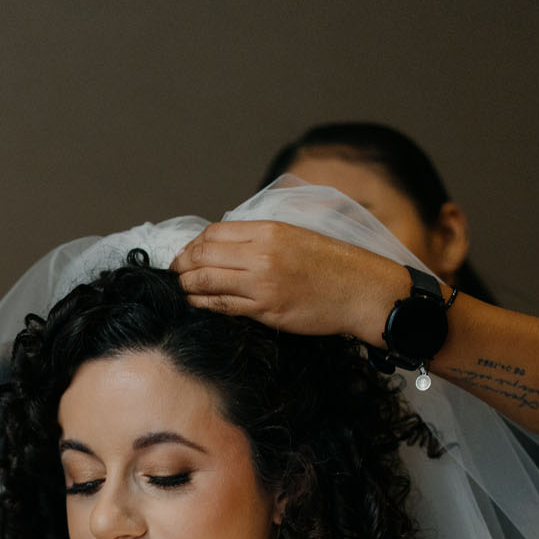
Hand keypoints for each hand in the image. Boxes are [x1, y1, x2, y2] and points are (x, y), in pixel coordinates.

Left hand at [172, 220, 400, 342]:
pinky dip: (204, 303)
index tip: (186, 254)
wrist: (362, 290)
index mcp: (269, 229)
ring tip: (182, 288)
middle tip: (176, 272)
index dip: (193, 244)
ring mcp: (263, 282)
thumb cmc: (333, 266)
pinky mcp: (267, 309)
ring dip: (188, 285)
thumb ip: (263, 239)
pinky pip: (224, 305)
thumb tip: (228, 244)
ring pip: (208, 281)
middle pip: (204, 255)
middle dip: (183, 265)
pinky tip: (196, 303)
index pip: (214, 233)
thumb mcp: (296, 236)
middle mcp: (262, 253)